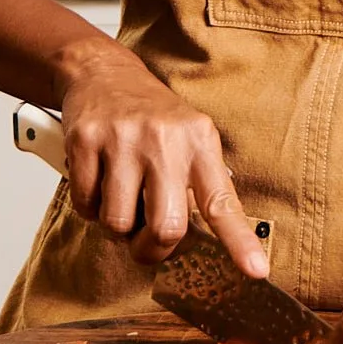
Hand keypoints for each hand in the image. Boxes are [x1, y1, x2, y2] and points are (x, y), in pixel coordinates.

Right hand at [55, 46, 266, 275]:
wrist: (102, 72)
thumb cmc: (151, 116)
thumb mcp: (191, 138)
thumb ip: (202, 184)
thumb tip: (212, 241)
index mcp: (200, 143)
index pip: (223, 203)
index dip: (240, 242)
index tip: (257, 270)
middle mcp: (165, 141)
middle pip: (166, 227)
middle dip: (151, 249)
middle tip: (145, 242)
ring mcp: (123, 140)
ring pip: (118, 223)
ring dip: (116, 226)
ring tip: (120, 200)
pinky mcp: (86, 141)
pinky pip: (85, 206)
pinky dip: (89, 207)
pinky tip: (98, 182)